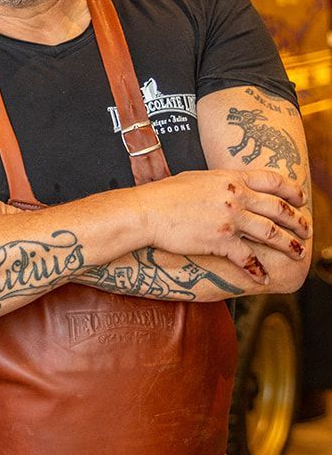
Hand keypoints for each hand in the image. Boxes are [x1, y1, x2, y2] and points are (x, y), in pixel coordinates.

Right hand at [136, 168, 309, 278]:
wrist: (146, 211)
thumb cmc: (164, 195)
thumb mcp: (198, 179)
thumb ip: (220, 183)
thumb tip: (229, 185)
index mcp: (231, 178)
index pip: (272, 181)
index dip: (291, 190)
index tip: (300, 199)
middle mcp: (236, 196)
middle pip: (278, 208)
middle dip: (298, 221)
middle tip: (307, 231)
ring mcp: (230, 218)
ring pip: (271, 232)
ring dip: (288, 244)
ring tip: (298, 253)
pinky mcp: (220, 240)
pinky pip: (247, 256)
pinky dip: (257, 268)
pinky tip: (262, 276)